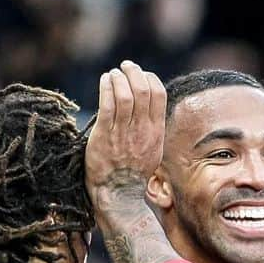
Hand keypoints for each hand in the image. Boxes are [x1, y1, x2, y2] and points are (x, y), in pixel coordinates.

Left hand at [85, 60, 166, 208]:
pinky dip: (106, 87)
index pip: (158, 94)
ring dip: (118, 78)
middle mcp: (142, 130)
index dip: (149, 78)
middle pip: (142, 89)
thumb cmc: (133, 173)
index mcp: (156, 131)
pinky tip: (104, 82)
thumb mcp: (152, 150)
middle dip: (133, 72)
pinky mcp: (104, 136)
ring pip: (125, 94)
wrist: (119, 195)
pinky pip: (107, 105)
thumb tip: (148, 108)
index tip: (140, 75)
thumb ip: (151, 129)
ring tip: (112, 75)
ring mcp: (123, 133)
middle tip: (125, 67)